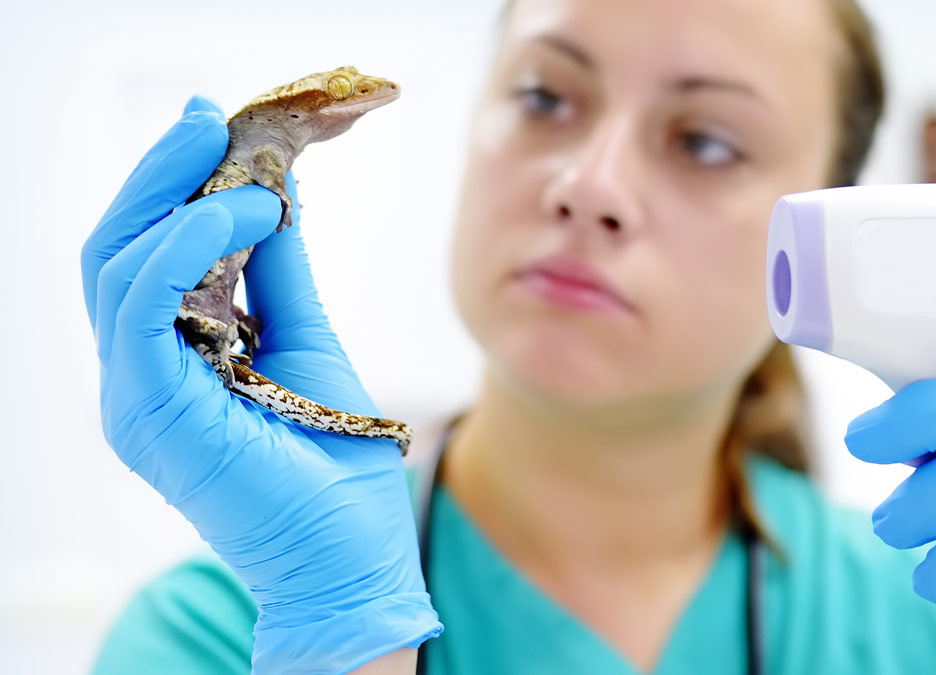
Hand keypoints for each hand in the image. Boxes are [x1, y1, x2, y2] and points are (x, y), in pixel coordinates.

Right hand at [82, 97, 440, 673]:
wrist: (349, 560)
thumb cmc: (332, 465)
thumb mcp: (304, 340)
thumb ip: (278, 274)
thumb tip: (276, 195)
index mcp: (169, 359)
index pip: (144, 253)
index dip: (172, 185)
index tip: (214, 127)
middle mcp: (138, 374)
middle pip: (115, 248)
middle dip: (161, 175)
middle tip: (207, 119)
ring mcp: (135, 394)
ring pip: (114, 266)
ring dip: (177, 200)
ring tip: (250, 176)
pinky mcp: (150, 409)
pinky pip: (142, 306)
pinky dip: (183, 249)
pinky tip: (240, 218)